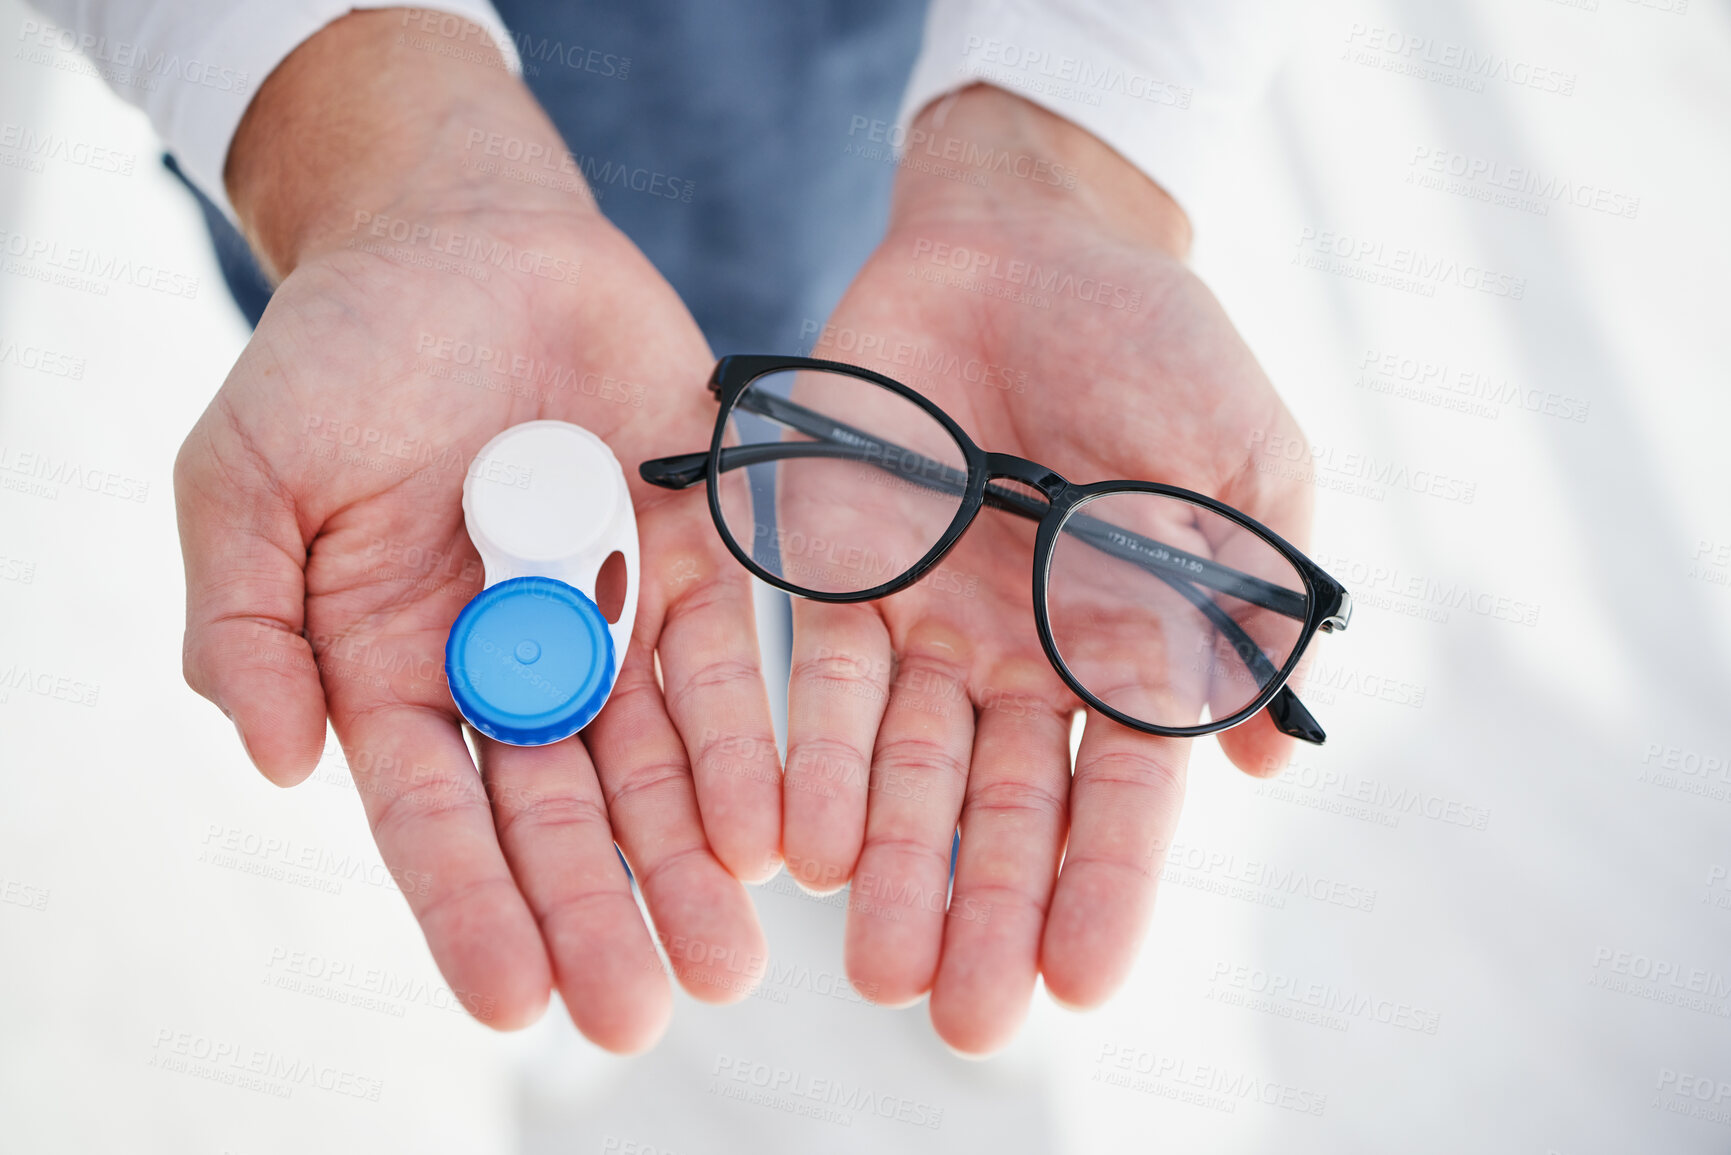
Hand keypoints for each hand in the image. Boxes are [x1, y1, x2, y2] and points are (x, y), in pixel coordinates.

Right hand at [174, 12, 781, 1051]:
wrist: (460, 233)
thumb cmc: (337, 350)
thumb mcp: (246, 475)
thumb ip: (245, 619)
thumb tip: (277, 762)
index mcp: (390, 664)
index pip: (431, 812)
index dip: (469, 903)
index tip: (513, 998)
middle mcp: (507, 661)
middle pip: (556, 812)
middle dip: (596, 911)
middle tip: (641, 1012)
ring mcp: (606, 613)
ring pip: (653, 763)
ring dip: (686, 861)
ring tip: (725, 960)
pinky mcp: (694, 555)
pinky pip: (725, 664)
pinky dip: (747, 744)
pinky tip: (771, 828)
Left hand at [781, 87, 1314, 1052]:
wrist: (1031, 241)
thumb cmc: (1159, 345)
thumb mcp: (1243, 463)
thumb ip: (1253, 604)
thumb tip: (1270, 759)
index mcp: (1134, 648)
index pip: (1122, 799)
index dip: (1104, 888)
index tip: (1080, 984)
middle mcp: (1027, 660)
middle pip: (1004, 811)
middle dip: (984, 911)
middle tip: (961, 1020)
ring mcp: (932, 622)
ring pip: (909, 771)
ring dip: (893, 867)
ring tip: (874, 963)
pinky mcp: (841, 574)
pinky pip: (826, 686)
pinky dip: (818, 762)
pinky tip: (805, 846)